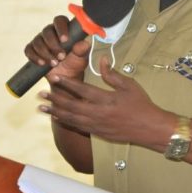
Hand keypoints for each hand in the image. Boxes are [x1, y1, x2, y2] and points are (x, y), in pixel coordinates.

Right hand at [25, 15, 89, 80]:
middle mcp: (51, 32)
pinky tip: (43, 63)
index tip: (65, 40)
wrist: (67, 74)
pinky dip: (35, 57)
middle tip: (61, 56)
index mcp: (64, 28)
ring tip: (55, 63)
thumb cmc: (76, 61)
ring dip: (45, 53)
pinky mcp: (32, 50)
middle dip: (53, 45)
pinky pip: (29, 50)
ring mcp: (40, 40)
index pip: (60, 20)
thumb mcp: (82, 56)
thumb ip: (82, 49)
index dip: (61, 28)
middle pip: (47, 31)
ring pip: (37, 41)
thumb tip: (84, 44)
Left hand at [39, 56, 173, 146]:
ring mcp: (96, 124)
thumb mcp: (130, 86)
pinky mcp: (97, 132)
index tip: (55, 78)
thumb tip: (102, 60)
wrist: (149, 128)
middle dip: (55, 99)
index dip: (66, 83)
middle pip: (71, 105)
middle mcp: (98, 113)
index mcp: (106, 99)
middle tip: (41, 94)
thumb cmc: (142, 105)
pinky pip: (77, 126)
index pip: (81, 90)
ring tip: (42, 108)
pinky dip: (65, 121)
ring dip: (55, 112)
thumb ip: (112, 74)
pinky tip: (58, 118)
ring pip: (70, 118)